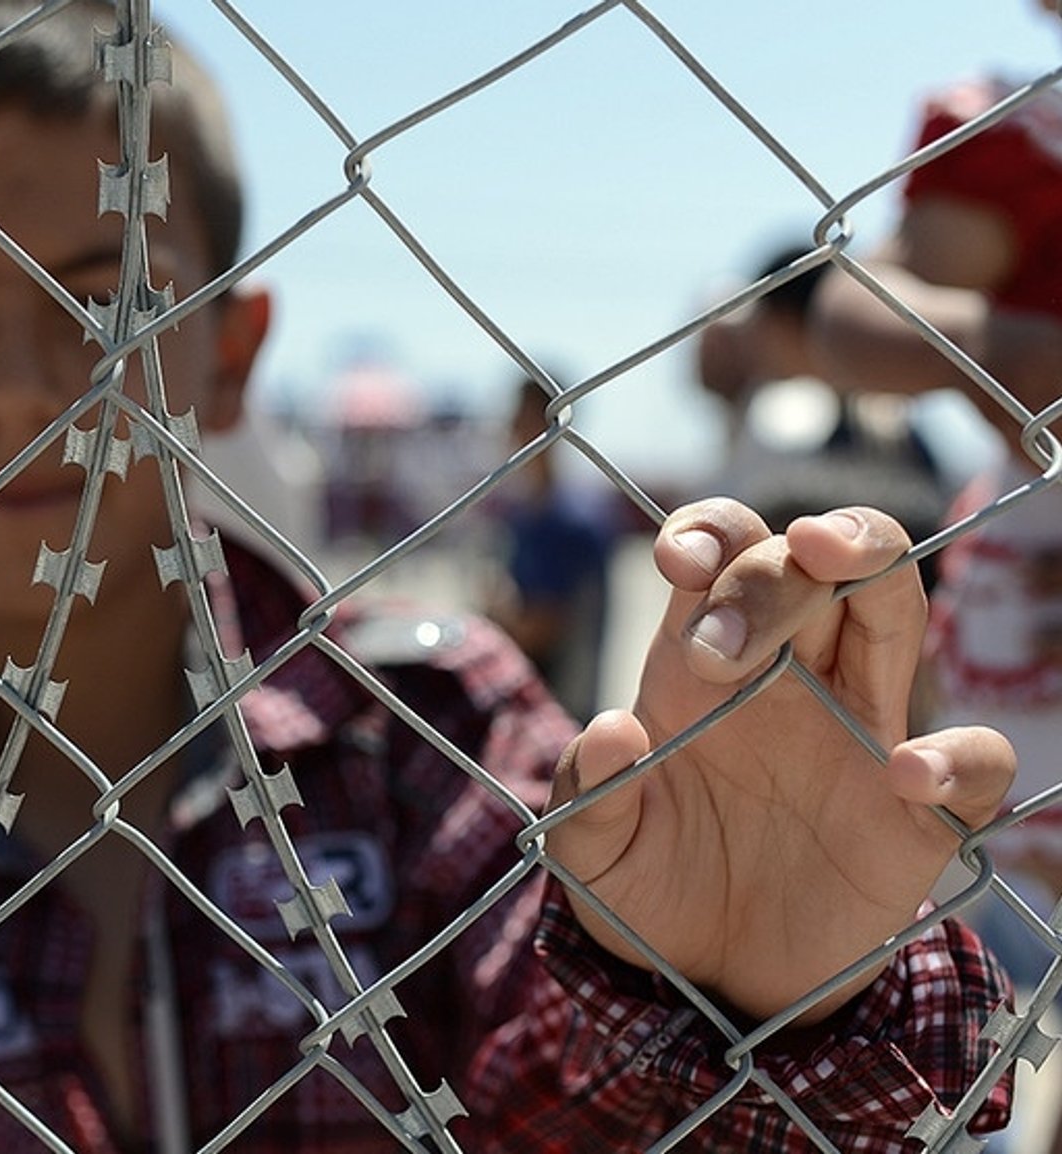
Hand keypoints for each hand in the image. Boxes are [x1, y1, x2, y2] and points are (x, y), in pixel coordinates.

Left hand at [547, 500, 1013, 1023]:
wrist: (713, 980)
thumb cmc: (651, 890)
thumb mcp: (592, 856)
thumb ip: (585, 800)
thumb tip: (610, 731)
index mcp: (701, 667)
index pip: (720, 555)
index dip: (708, 533)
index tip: (679, 563)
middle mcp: (788, 677)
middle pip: (806, 563)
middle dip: (765, 577)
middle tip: (717, 657)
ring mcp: (863, 733)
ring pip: (896, 603)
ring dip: (870, 565)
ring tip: (831, 558)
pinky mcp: (921, 813)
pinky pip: (977, 759)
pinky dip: (958, 755)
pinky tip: (906, 777)